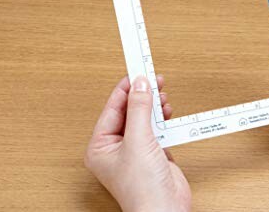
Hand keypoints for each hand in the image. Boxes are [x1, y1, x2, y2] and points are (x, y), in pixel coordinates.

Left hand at [85, 75, 190, 211]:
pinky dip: (162, 118)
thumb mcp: (138, 141)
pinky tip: (167, 111)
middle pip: (129, 111)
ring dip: (154, 106)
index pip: (112, 108)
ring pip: (143, 118)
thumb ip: (139, 109)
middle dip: (142, 95)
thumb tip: (139, 84)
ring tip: (162, 94)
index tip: (136, 70)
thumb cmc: (142, 189)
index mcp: (100, 146)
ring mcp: (135, 150)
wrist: (166, 211)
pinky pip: (156, 128)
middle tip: (154, 79)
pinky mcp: (153, 153)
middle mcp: (116, 148)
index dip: (125, 88)